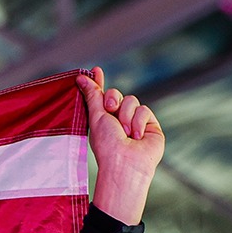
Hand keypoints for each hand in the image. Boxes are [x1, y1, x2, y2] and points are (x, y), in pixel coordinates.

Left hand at [77, 67, 162, 224]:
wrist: (126, 162)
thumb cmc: (107, 145)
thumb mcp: (96, 117)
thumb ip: (93, 96)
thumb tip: (81, 78)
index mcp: (101, 119)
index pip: (100, 96)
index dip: (98, 83)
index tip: (94, 70)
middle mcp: (117, 119)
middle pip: (117, 94)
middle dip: (113, 99)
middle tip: (110, 109)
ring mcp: (135, 121)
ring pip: (132, 100)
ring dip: (126, 115)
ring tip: (125, 133)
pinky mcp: (150, 125)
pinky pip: (145, 110)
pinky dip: (140, 122)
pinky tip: (137, 136)